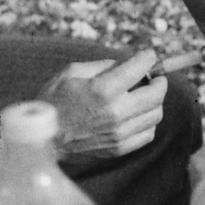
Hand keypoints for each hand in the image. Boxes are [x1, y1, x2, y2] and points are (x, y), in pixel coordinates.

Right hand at [37, 51, 165, 164]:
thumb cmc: (54, 100)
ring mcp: (119, 133)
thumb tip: (127, 63)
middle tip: (154, 76)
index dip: (148, 58)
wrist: (44, 137)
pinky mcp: (118, 148)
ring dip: (155, 101)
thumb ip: (103, 65)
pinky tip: (137, 114)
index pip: (140, 68)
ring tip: (143, 95)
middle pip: (156, 94)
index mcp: (103, 89)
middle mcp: (115, 112)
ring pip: (156, 114)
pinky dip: (148, 121)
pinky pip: (148, 133)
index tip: (148, 56)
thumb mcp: (72, 71)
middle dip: (159, 80)